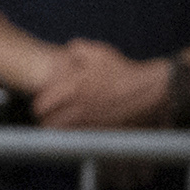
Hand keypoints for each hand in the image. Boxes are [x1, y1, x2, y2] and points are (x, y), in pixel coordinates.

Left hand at [29, 39, 173, 131]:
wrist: (150, 91)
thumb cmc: (125, 71)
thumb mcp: (100, 51)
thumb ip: (77, 48)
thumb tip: (66, 51)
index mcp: (72, 89)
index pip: (40, 105)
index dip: (40, 106)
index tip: (44, 105)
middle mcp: (77, 109)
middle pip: (47, 125)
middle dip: (47, 121)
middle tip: (52, 118)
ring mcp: (89, 124)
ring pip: (63, 136)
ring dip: (61, 131)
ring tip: (65, 126)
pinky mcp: (100, 134)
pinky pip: (80, 142)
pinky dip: (77, 138)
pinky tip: (82, 131)